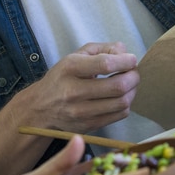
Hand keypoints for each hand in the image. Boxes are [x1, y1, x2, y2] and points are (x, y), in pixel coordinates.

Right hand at [24, 43, 139, 132]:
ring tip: (129, 84)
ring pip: (122, 102)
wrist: (41, 108)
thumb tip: (125, 52)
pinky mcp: (89, 125)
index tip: (131, 59)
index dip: (125, 61)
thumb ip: (103, 49)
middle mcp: (74, 91)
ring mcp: (81, 111)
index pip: (106, 64)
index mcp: (70, 68)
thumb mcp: (76, 55)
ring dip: (132, 91)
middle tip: (134, 72)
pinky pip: (120, 115)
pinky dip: (126, 104)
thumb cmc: (63, 77)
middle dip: (133, 77)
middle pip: (118, 86)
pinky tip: (120, 97)